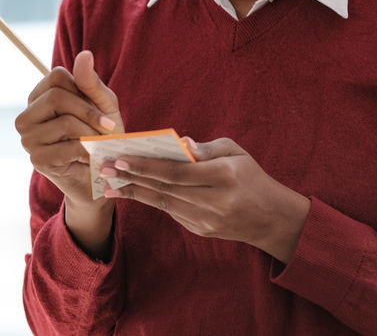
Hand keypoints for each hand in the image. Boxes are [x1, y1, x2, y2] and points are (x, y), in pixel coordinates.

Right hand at [14, 50, 124, 209]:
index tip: (102, 109)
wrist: (102, 175)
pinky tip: (92, 159)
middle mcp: (27, 116)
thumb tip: (85, 54)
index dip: (83, 89)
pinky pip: (69, 146)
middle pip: (57, 97)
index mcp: (40, 98)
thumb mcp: (102, 106)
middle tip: (109, 129)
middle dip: (89, 112)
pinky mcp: (38, 160)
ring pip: (65, 122)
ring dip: (92, 134)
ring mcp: (28, 139)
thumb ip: (91, 83)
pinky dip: (89, 152)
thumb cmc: (102, 137)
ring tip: (99, 144)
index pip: (56, 76)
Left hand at [99, 136, 310, 262]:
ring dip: (135, 192)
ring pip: (163, 204)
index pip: (177, 172)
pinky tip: (133, 192)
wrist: (272, 219)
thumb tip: (180, 144)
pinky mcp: (202, 231)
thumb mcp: (236, 152)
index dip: (147, 166)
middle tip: (104, 168)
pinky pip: (172, 212)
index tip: (121, 158)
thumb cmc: (252, 177)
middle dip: (132, 178)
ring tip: (110, 183)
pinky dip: (151, 201)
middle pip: (165, 188)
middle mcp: (214, 201)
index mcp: (224, 176)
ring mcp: (208, 220)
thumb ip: (207, 148)